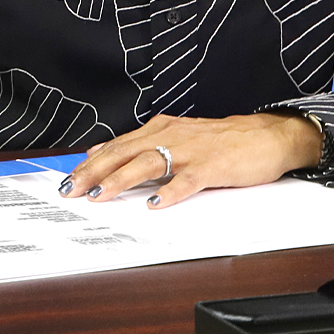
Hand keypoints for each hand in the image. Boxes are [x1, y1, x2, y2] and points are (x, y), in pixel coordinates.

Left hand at [59, 112, 322, 209]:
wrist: (264, 135)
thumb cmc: (219, 142)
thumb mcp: (175, 138)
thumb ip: (141, 146)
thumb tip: (102, 154)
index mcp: (159, 130)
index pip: (116, 147)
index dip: (90, 164)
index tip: (68, 180)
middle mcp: (170, 136)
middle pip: (124, 153)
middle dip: (95, 172)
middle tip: (72, 190)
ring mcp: (191, 150)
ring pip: (149, 163)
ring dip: (122, 179)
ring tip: (102, 195)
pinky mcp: (213, 166)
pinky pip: (188, 179)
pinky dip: (171, 191)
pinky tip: (156, 203)